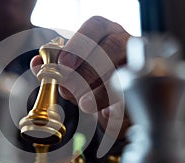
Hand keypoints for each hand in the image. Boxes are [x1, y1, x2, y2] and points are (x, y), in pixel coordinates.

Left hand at [31, 16, 130, 136]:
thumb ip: (56, 67)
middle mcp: (127, 43)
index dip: (79, 44)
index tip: (64, 63)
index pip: (96, 26)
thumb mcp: (73, 71)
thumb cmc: (92, 77)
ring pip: (126, 72)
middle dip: (88, 69)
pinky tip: (105, 114)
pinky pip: (136, 97)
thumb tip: (37, 63)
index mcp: (107, 32)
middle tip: (69, 88)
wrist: (118, 98)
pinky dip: (119, 107)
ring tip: (83, 104)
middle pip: (113, 46)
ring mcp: (141, 65)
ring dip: (101, 90)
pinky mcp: (148, 92)